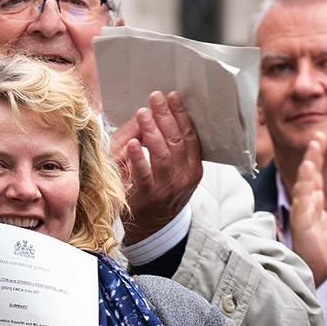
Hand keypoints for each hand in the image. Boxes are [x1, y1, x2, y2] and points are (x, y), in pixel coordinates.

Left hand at [113, 92, 202, 245]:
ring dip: (153, 131)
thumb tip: (159, 114)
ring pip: (163, 155)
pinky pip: (144, 175)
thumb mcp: (176, 171)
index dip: (182, 115)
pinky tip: (132, 143)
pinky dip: (139, 158)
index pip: (191, 136)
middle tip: (155, 98)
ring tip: (143, 113)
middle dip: (166, 117)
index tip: (173, 97)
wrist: (155, 228)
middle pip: (177, 141)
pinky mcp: (148, 196)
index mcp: (194, 168)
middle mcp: (184, 177)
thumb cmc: (164, 192)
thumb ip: (171, 146)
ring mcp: (167, 188)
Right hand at [286, 135, 326, 283]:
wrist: (316, 272)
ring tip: (314, 151)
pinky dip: (305, 189)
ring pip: (304, 186)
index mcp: (314, 204)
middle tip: (318, 137)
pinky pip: (302, 204)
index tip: (320, 140)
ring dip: (309, 167)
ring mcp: (302, 214)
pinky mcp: (300, 224)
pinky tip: (308, 176)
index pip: (315, 176)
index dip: (317, 157)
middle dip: (313, 155)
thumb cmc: (324, 252)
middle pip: (308, 175)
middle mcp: (306, 205)